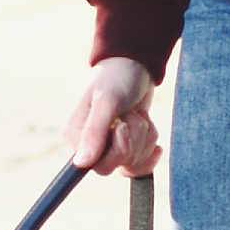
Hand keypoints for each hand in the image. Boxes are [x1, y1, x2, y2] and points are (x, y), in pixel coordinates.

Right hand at [67, 55, 158, 177]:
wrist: (137, 64)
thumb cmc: (117, 77)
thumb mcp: (107, 101)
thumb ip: (95, 132)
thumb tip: (81, 164)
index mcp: (75, 134)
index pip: (96, 164)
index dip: (116, 150)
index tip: (122, 126)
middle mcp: (88, 144)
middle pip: (115, 166)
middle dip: (133, 141)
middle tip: (132, 115)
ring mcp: (108, 146)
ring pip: (131, 164)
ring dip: (144, 138)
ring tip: (139, 114)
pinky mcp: (126, 146)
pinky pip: (140, 164)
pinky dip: (150, 148)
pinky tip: (154, 138)